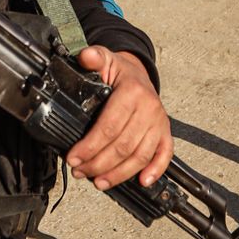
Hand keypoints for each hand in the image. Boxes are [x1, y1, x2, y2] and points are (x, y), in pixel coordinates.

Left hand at [66, 47, 172, 189]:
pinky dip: (155, 170)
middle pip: (123, 146)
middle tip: (80, 171)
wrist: (139, 73)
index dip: (89, 146)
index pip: (108, 127)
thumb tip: (85, 56)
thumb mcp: (104, 60)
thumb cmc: (119, 72)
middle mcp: (149, 109)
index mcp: (132, 92)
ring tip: (98, 182)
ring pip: (140, 155)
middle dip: (98, 163)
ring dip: (118, 174)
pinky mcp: (165, 133)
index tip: (73, 158)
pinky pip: (164, 155)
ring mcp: (159, 123)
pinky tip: (142, 182)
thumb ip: (94, 58)